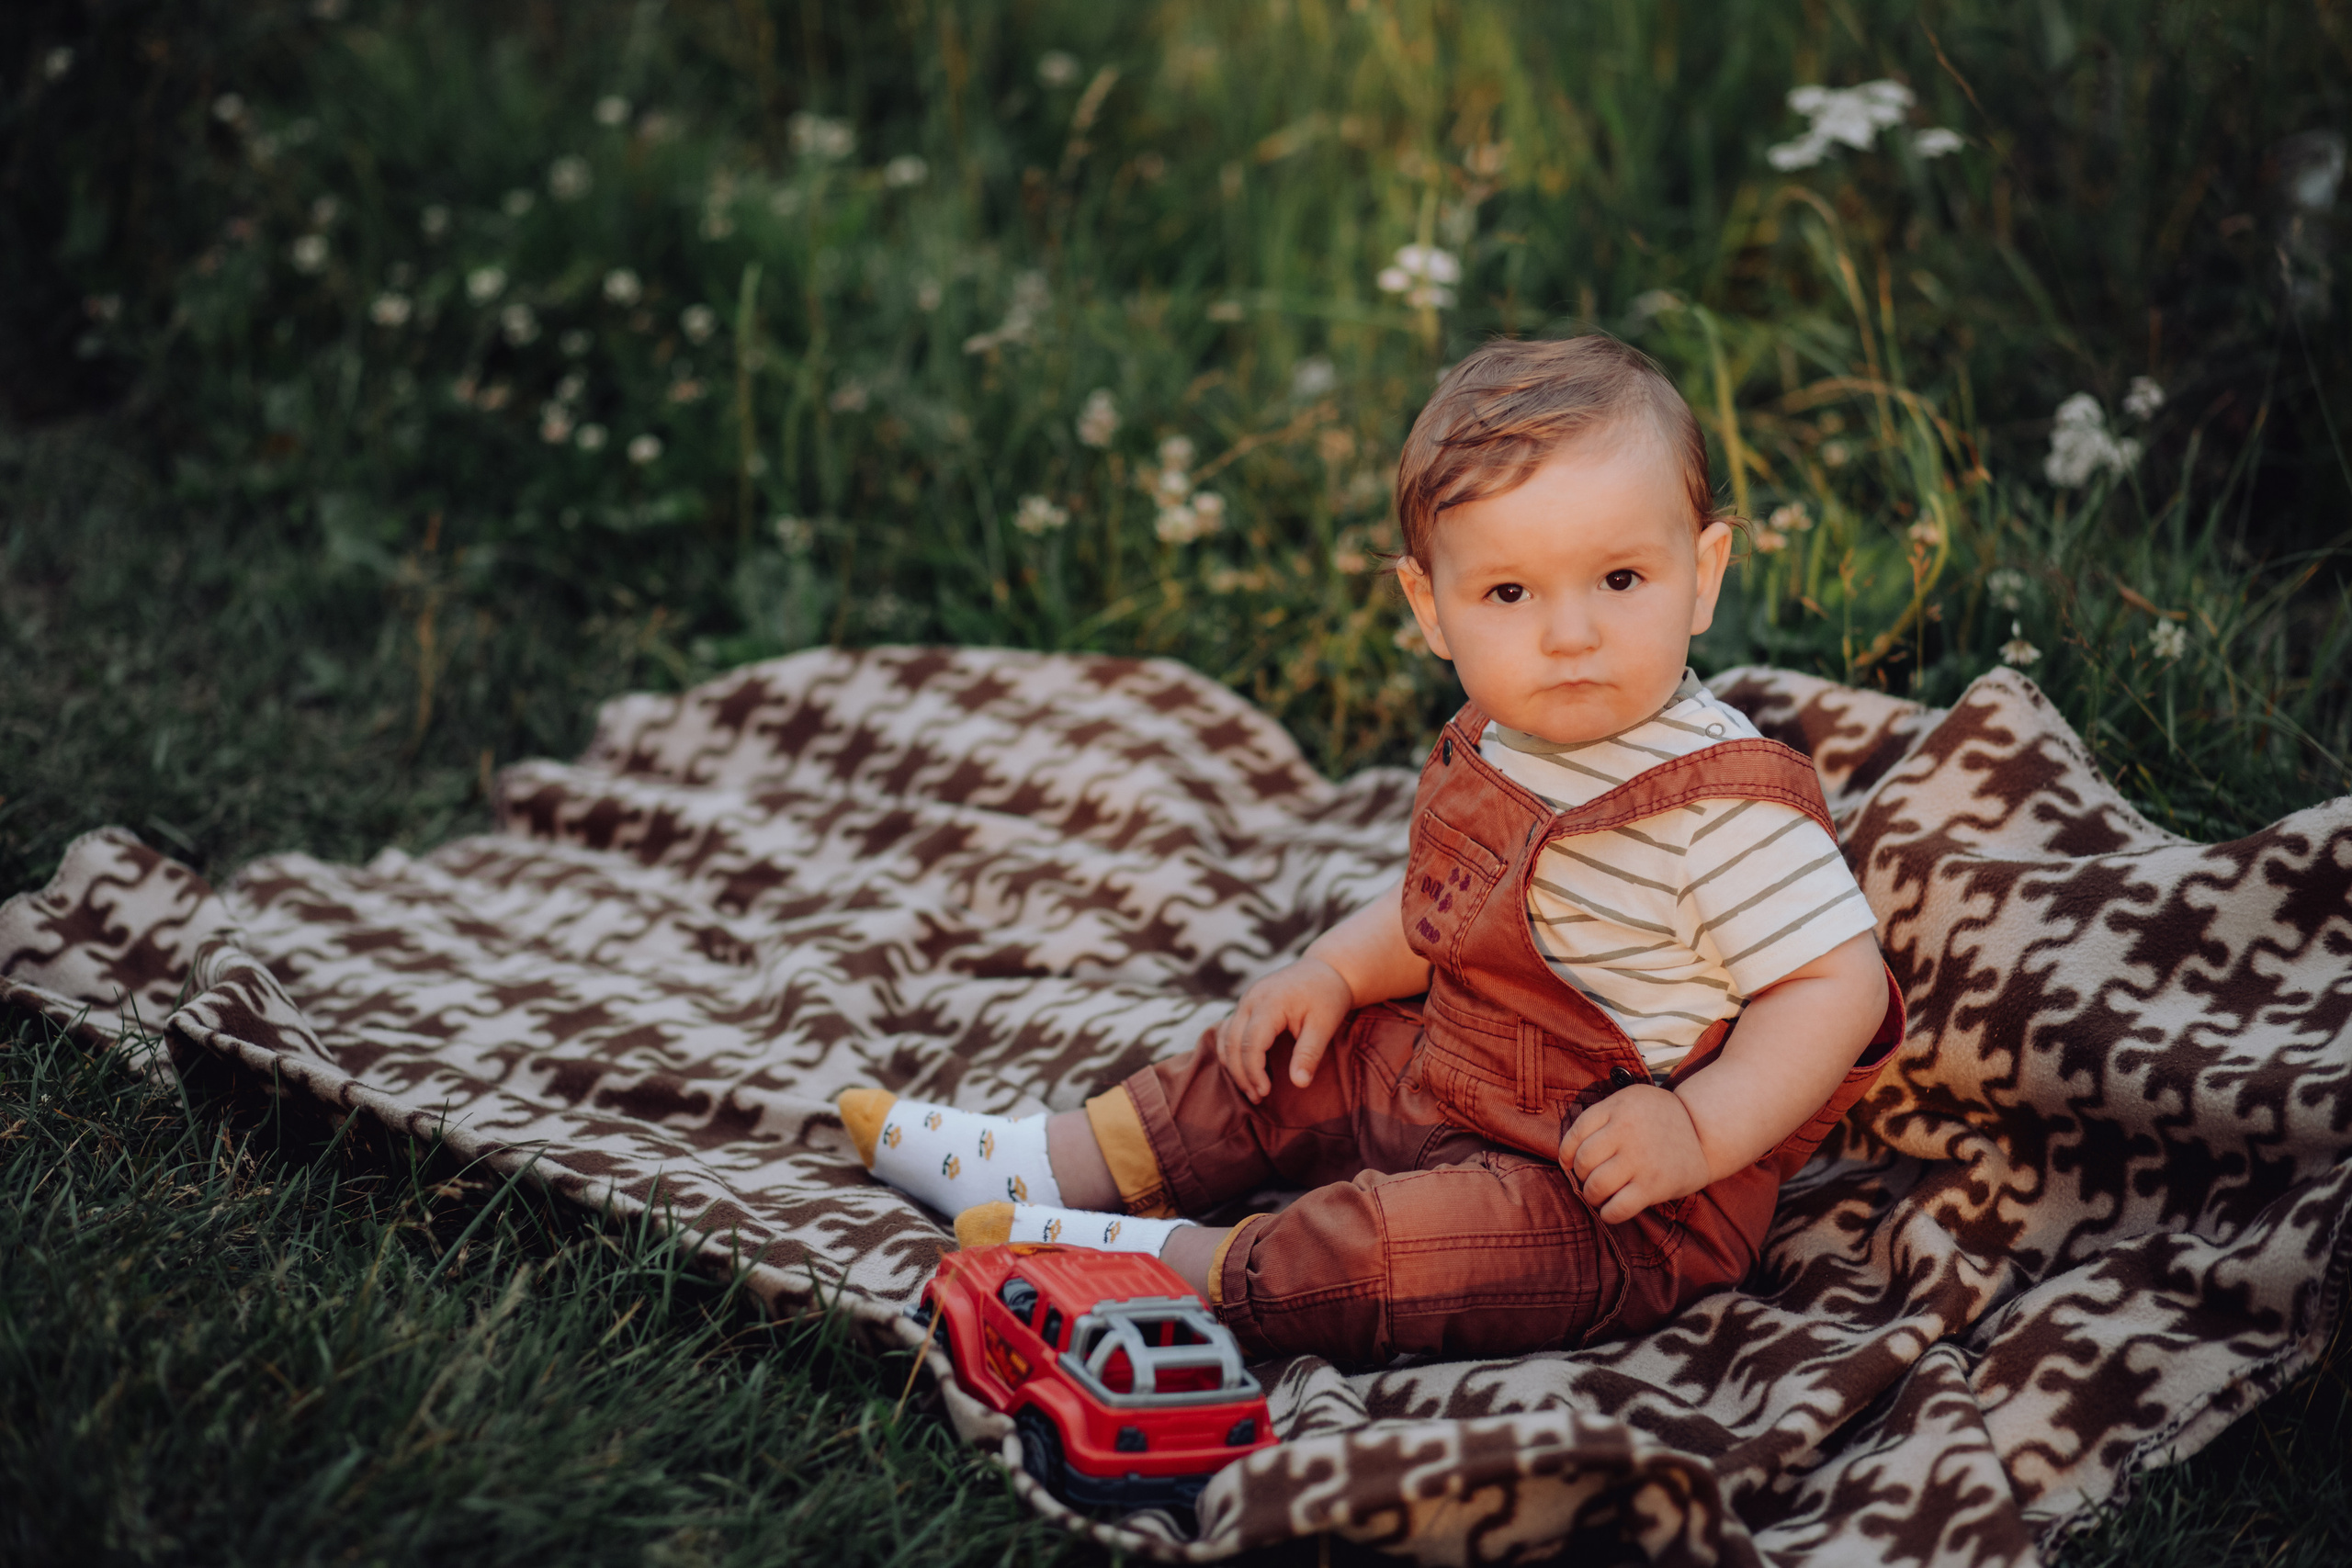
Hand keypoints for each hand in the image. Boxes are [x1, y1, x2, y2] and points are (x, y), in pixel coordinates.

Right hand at [1205, 956, 1356, 1102]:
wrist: (1326, 968)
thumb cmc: (1328, 996)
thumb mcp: (1325, 1025)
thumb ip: (1309, 1054)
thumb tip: (1299, 1084)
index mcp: (1269, 1003)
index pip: (1251, 1043)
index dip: (1254, 1071)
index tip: (1265, 1093)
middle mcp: (1251, 999)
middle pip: (1233, 1042)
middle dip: (1241, 1074)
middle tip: (1257, 1097)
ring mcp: (1246, 1000)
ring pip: (1226, 1037)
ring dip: (1233, 1065)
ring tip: (1250, 1089)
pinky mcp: (1246, 1004)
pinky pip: (1228, 1030)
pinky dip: (1231, 1051)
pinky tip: (1244, 1069)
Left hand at [1558, 1085, 1711, 1224]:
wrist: (1705, 1132)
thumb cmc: (1660, 1117)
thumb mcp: (1631, 1099)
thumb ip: (1602, 1116)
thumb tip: (1568, 1152)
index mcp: (1618, 1107)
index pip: (1576, 1132)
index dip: (1565, 1153)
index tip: (1568, 1162)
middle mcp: (1626, 1131)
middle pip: (1583, 1161)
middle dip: (1580, 1175)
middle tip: (1590, 1178)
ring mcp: (1640, 1160)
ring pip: (1596, 1186)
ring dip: (1592, 1195)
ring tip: (1600, 1194)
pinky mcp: (1654, 1185)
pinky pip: (1618, 1208)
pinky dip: (1608, 1214)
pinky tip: (1611, 1210)